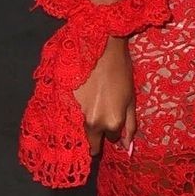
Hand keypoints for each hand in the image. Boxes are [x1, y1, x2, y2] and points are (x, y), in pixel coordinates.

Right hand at [73, 35, 136, 153]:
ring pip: (79, 132)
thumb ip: (130, 126)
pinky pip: (68, 119)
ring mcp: (76, 114)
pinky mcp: (63, 103)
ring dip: (84, 125)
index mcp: (112, 122)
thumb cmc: (120, 71)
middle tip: (98, 117)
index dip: (112, 130)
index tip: (111, 117)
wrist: (99, 48)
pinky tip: (78, 101)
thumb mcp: (131, 99)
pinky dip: (73, 114)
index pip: (111, 139)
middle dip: (96, 137)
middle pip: (92, 144)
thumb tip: (127, 147)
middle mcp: (93, 123)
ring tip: (89, 106)